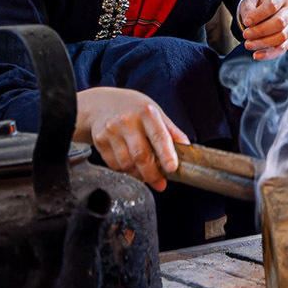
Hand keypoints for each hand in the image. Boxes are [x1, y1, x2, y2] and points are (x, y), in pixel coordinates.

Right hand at [74, 86, 189, 190]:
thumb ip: (171, 131)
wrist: (101, 103)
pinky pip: (114, 165)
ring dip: (138, 174)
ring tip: (145, 172)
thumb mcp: (155, 112)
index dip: (166, 154)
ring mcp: (111, 131)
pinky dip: (125, 170)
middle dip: (152, 174)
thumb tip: (187, 148)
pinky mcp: (100, 141)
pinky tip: (130, 165)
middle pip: (140, 155)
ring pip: (126, 164)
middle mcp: (127, 121)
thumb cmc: (133, 108)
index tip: (172, 168)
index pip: (159, 136)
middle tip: (161, 184)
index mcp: (146, 112)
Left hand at [237, 0, 287, 60]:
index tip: (246, 22)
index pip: (272, 6)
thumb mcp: (251, 1)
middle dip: (261, 31)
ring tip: (248, 45)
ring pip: (281, 37)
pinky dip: (269, 54)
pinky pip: (282, 48)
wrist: (269, 9)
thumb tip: (248, 24)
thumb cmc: (259, 4)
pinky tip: (256, 55)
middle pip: (279, 22)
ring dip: (263, 43)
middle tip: (245, 35)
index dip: (258, 15)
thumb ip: (248, 10)